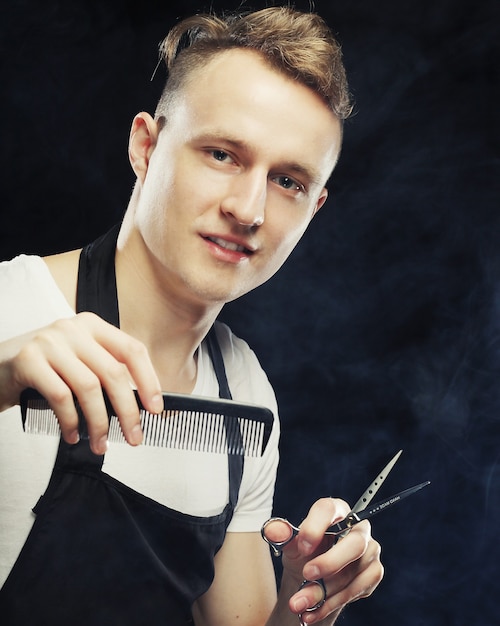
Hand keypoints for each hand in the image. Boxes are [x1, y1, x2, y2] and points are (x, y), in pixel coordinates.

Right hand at [0, 312, 162, 453]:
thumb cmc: (43, 369)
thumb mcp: (78, 362)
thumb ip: (104, 374)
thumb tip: (140, 407)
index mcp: (93, 326)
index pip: (132, 350)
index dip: (149, 380)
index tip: (156, 409)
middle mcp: (74, 329)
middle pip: (114, 372)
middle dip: (128, 411)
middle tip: (135, 437)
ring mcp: (50, 342)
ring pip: (89, 388)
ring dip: (100, 423)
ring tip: (101, 444)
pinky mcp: (29, 360)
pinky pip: (61, 397)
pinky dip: (72, 422)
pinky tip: (74, 435)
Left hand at [267, 497, 382, 623]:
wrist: (310, 577)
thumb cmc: (303, 552)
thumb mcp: (289, 544)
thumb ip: (281, 534)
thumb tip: (274, 531)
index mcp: (335, 510)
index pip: (329, 509)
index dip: (315, 527)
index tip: (302, 546)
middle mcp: (358, 528)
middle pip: (355, 543)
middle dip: (330, 563)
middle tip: (307, 574)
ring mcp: (370, 550)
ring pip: (353, 572)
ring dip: (325, 591)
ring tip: (299, 602)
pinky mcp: (373, 572)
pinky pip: (357, 589)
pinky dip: (332, 603)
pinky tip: (313, 610)